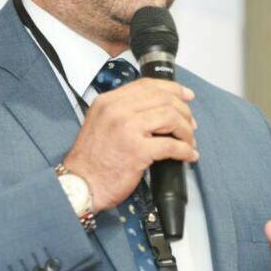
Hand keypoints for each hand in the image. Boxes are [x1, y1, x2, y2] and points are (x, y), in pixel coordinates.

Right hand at [63, 78, 197, 211]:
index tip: (186, 96)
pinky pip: (171, 145)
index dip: (172, 89)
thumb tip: (155, 108)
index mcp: (108, 101)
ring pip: (171, 117)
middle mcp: (116, 110)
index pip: (147, 85)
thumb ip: (122, 111)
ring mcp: (127, 129)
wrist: (80, 184)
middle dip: (183, 111)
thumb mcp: (100, 123)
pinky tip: (188, 155)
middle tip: (190, 125)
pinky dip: (185, 150)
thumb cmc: (91, 160)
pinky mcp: (137, 151)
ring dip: (186, 130)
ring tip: (189, 141)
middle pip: (163, 99)